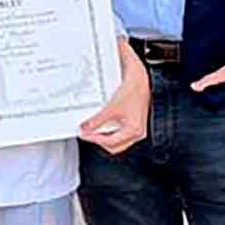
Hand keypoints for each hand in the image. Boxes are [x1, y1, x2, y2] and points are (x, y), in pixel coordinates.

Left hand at [78, 40, 148, 154]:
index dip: (94, 139)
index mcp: (134, 131)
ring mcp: (135, 128)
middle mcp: (137, 132)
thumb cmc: (133, 91)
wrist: (140, 79)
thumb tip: (85, 128)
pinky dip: (109, 130)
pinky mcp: (133, 122)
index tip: (84, 134)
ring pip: (117, 140)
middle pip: (114, 146)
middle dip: (99, 141)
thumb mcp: (111, 107)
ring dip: (104, 137)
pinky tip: (102, 125)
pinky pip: (119, 132)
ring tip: (93, 129)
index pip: (111, 142)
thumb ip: (97, 120)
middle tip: (87, 133)